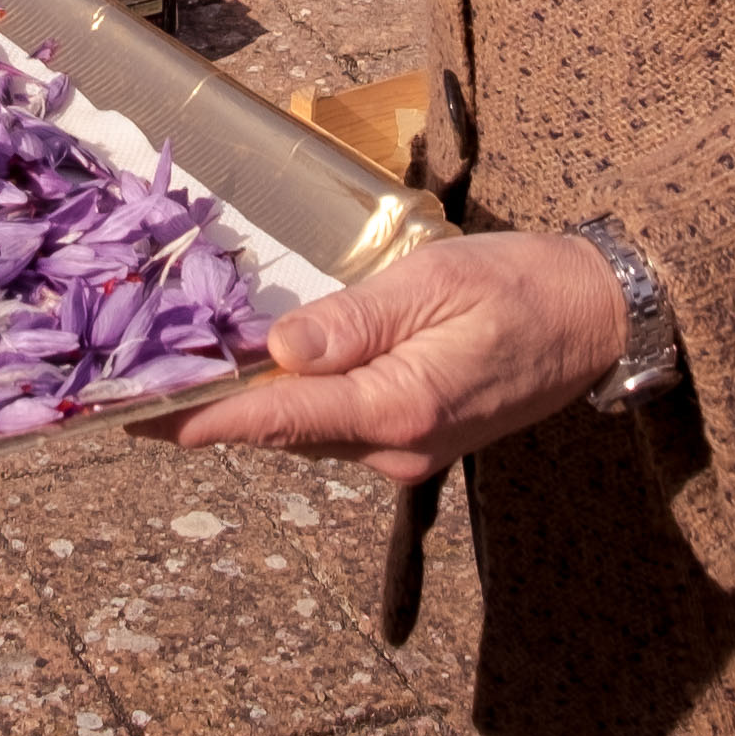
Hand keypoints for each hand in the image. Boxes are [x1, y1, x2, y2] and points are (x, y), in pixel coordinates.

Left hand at [137, 231, 628, 485]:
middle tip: (143, 373)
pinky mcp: (419, 441)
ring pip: (309, 429)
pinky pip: (340, 424)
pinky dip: (300, 402)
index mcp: (399, 408)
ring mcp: (409, 453)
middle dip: (217, 404)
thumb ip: (353, 322)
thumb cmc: (523, 287)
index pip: (277, 419)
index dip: (201, 418)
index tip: (136, 418)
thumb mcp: (433, 283)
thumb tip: (278, 355)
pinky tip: (275, 372)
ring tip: (191, 367)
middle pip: (283, 428)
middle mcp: (396, 448)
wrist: (598, 319)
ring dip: (256, 403)